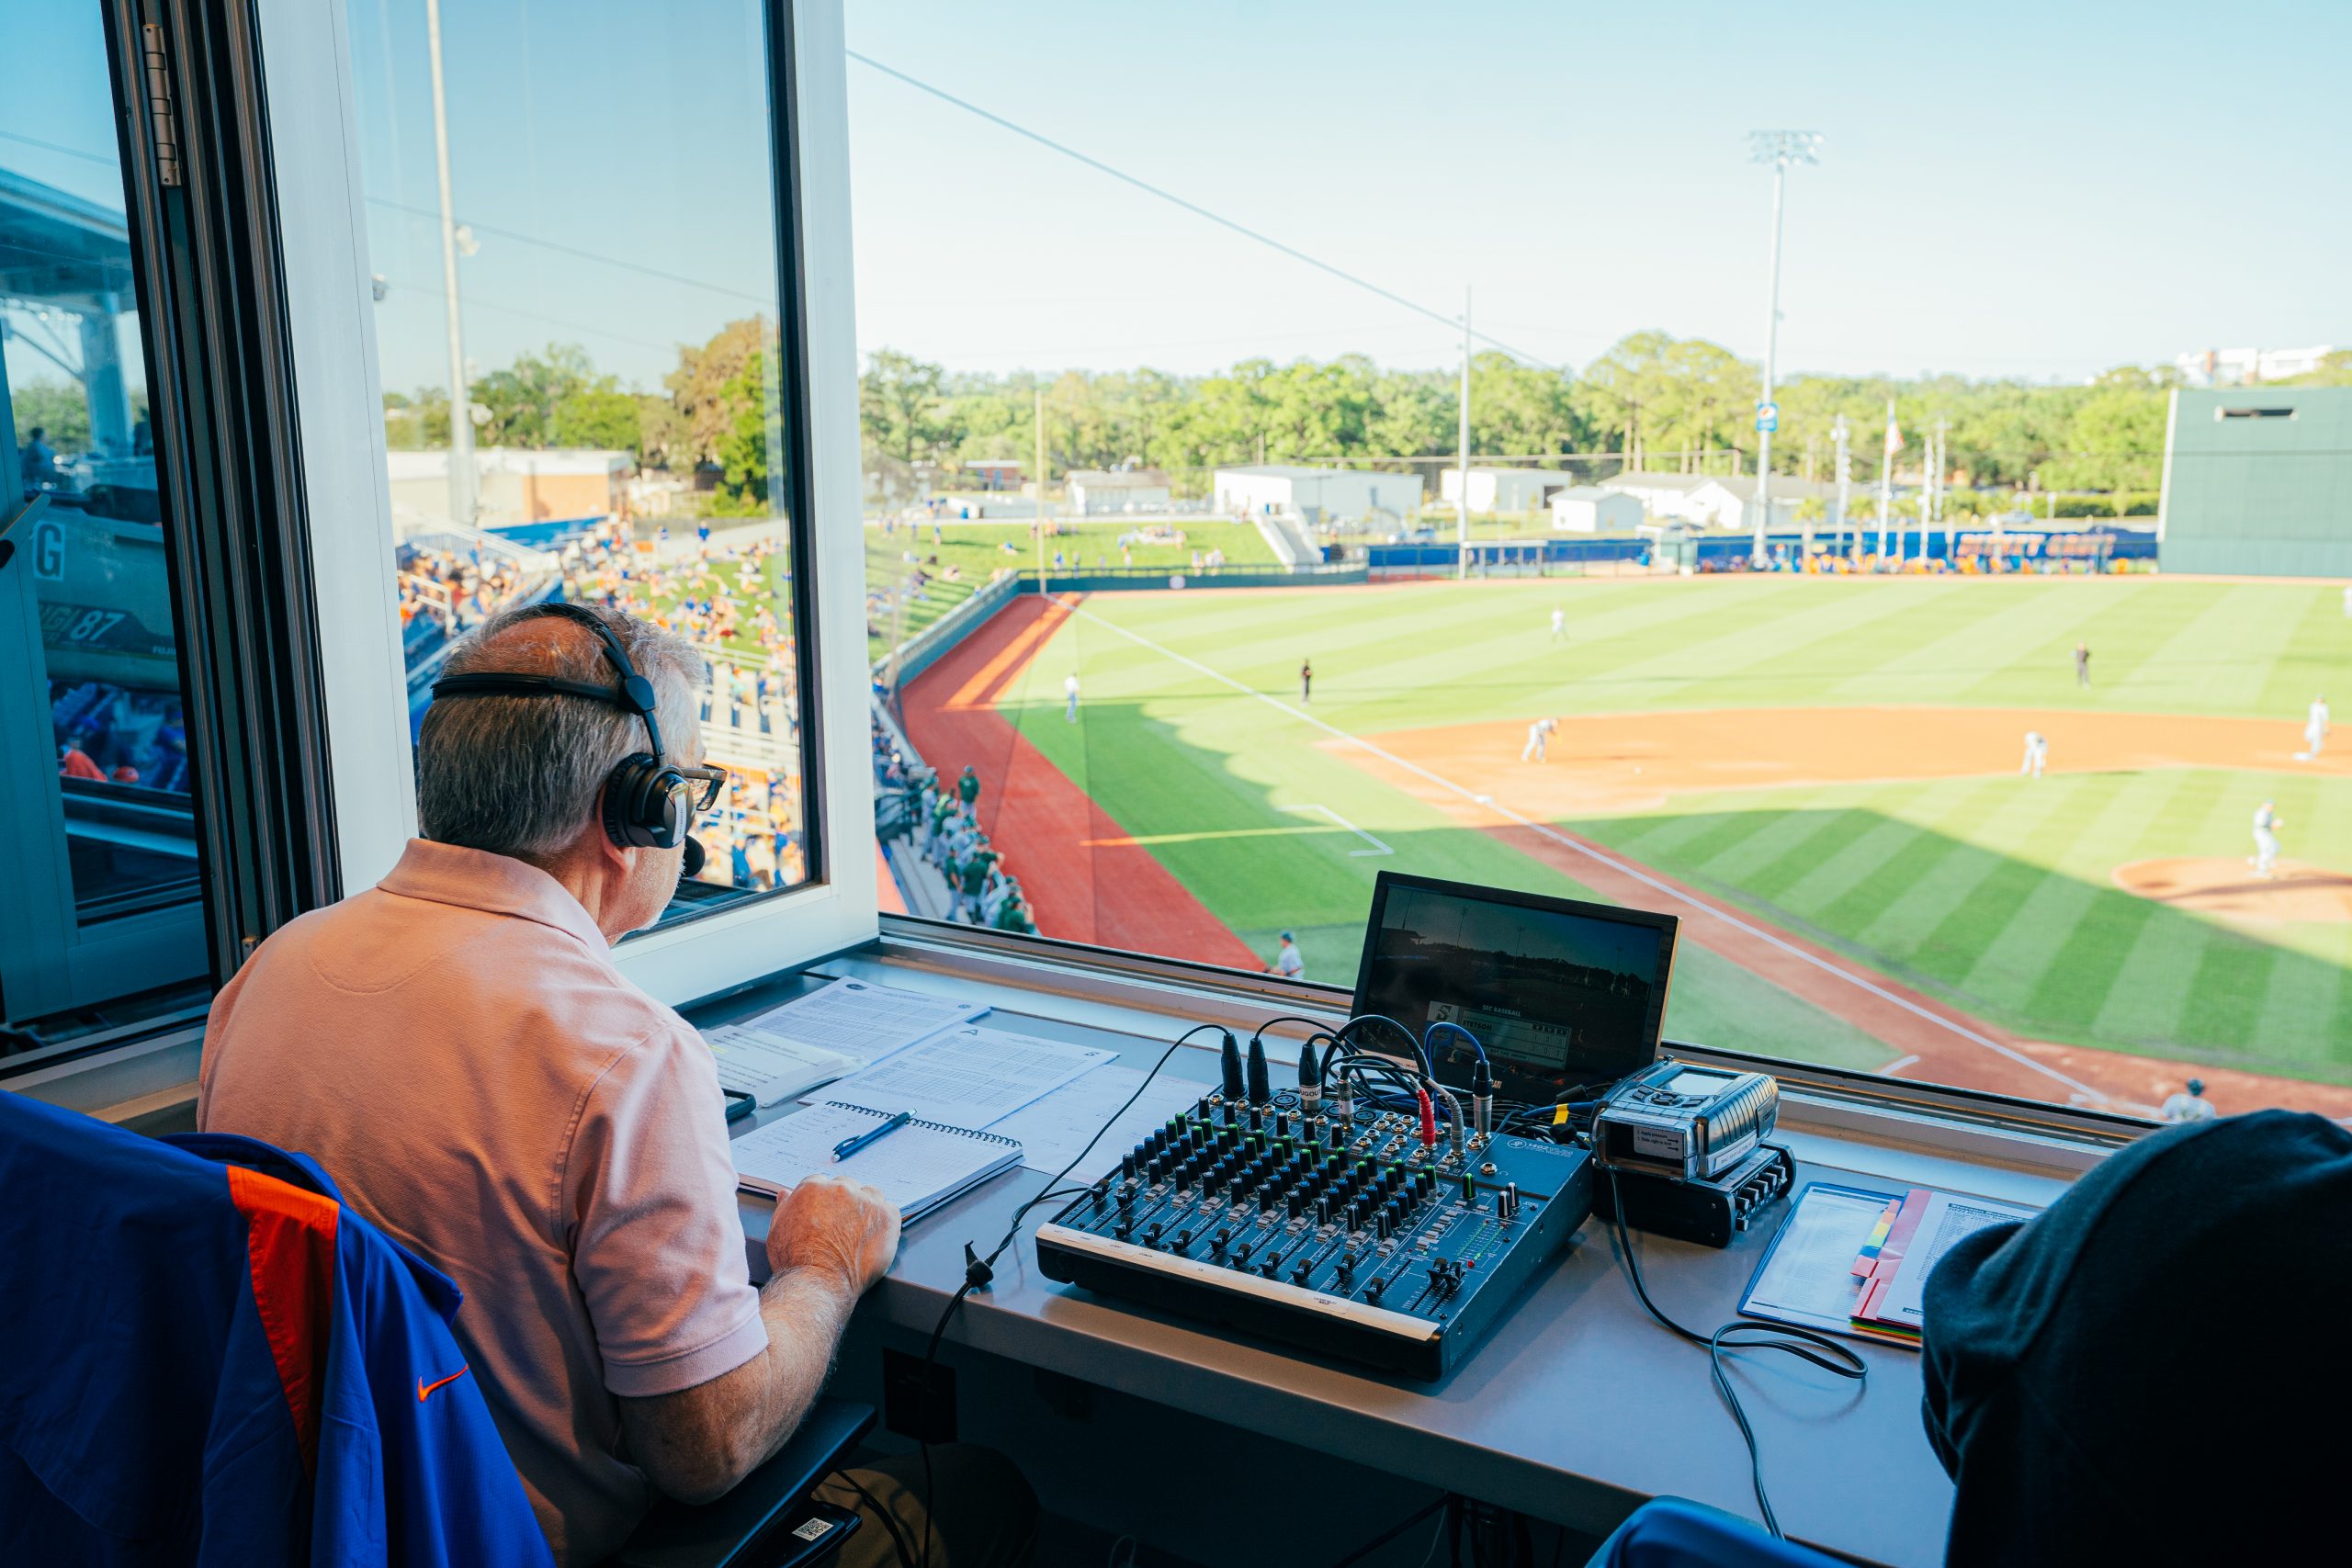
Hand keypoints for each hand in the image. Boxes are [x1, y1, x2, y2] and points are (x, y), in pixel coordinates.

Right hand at [765, 1173, 899, 1296]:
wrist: (816, 1284)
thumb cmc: (794, 1262)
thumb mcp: (778, 1230)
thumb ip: (786, 1207)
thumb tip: (786, 1193)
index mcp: (813, 1187)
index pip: (823, 1184)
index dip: (824, 1203)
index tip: (826, 1218)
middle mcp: (840, 1188)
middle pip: (847, 1187)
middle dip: (845, 1204)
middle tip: (842, 1230)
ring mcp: (865, 1201)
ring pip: (870, 1196)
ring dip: (866, 1209)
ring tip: (859, 1236)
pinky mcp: (886, 1217)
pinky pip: (890, 1211)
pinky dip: (885, 1223)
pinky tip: (874, 1239)